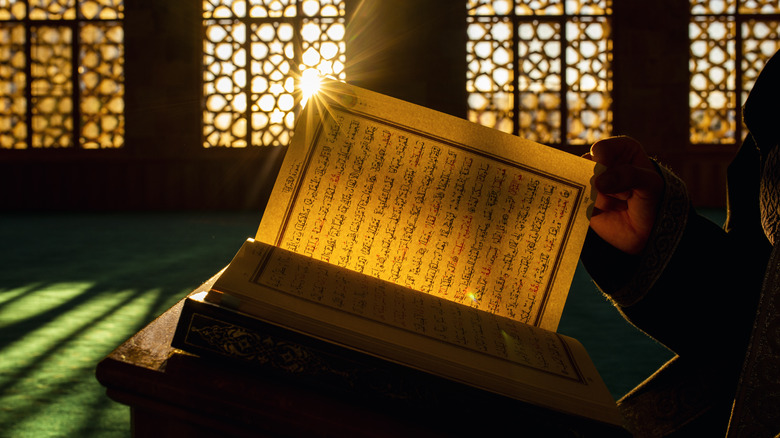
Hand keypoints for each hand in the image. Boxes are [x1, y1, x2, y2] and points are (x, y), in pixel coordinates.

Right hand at [584, 136, 663, 253]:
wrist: (646, 229)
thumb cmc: (652, 200)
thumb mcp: (650, 183)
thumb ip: (628, 175)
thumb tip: (597, 183)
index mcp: (619, 149)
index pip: (601, 149)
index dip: (605, 165)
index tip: (619, 180)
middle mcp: (602, 161)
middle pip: (587, 168)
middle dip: (605, 187)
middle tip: (626, 195)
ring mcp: (590, 180)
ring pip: (581, 186)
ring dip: (603, 200)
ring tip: (621, 204)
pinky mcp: (582, 198)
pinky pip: (578, 201)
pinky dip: (594, 209)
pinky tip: (610, 211)